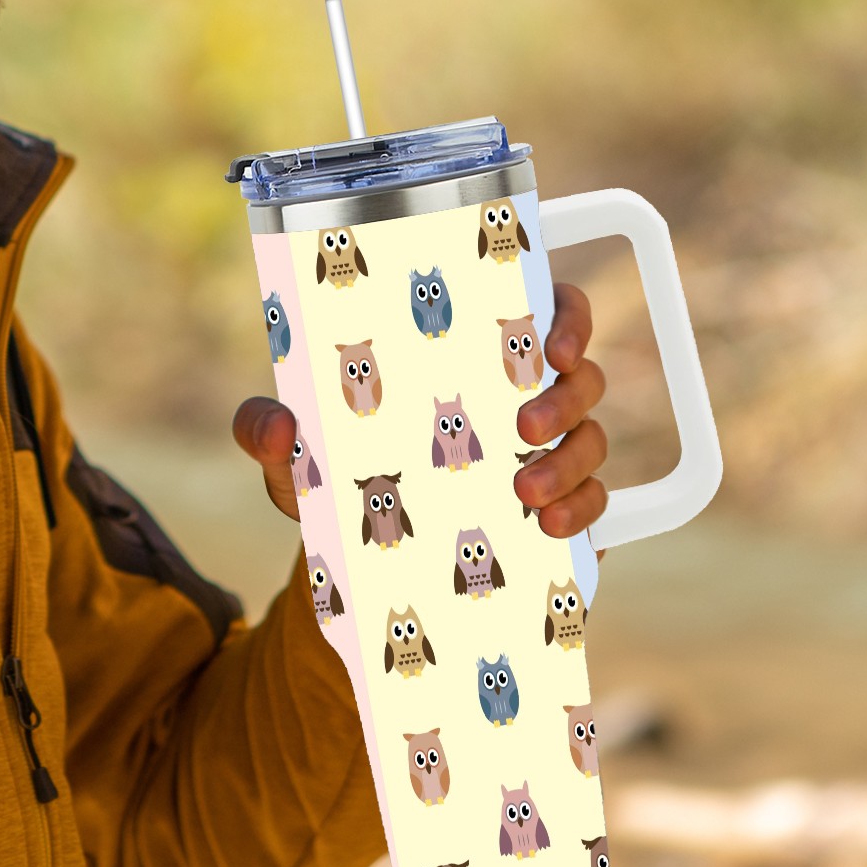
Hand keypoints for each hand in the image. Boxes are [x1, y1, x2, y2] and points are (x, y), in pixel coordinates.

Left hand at [231, 280, 608, 538]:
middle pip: (582, 374)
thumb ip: (268, 431)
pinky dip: (584, 511)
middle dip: (565, 397)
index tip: (550, 342)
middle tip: (522, 427)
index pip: (546, 309)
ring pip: (593, 438)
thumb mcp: (294, 456)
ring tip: (525, 492)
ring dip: (570, 462)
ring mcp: (548, 454)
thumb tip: (277, 426)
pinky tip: (550, 527)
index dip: (566, 316)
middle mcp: (522, 396)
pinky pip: (599, 503)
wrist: (359, 557)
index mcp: (471, 357)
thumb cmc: (334, 475)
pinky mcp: (559, 510)